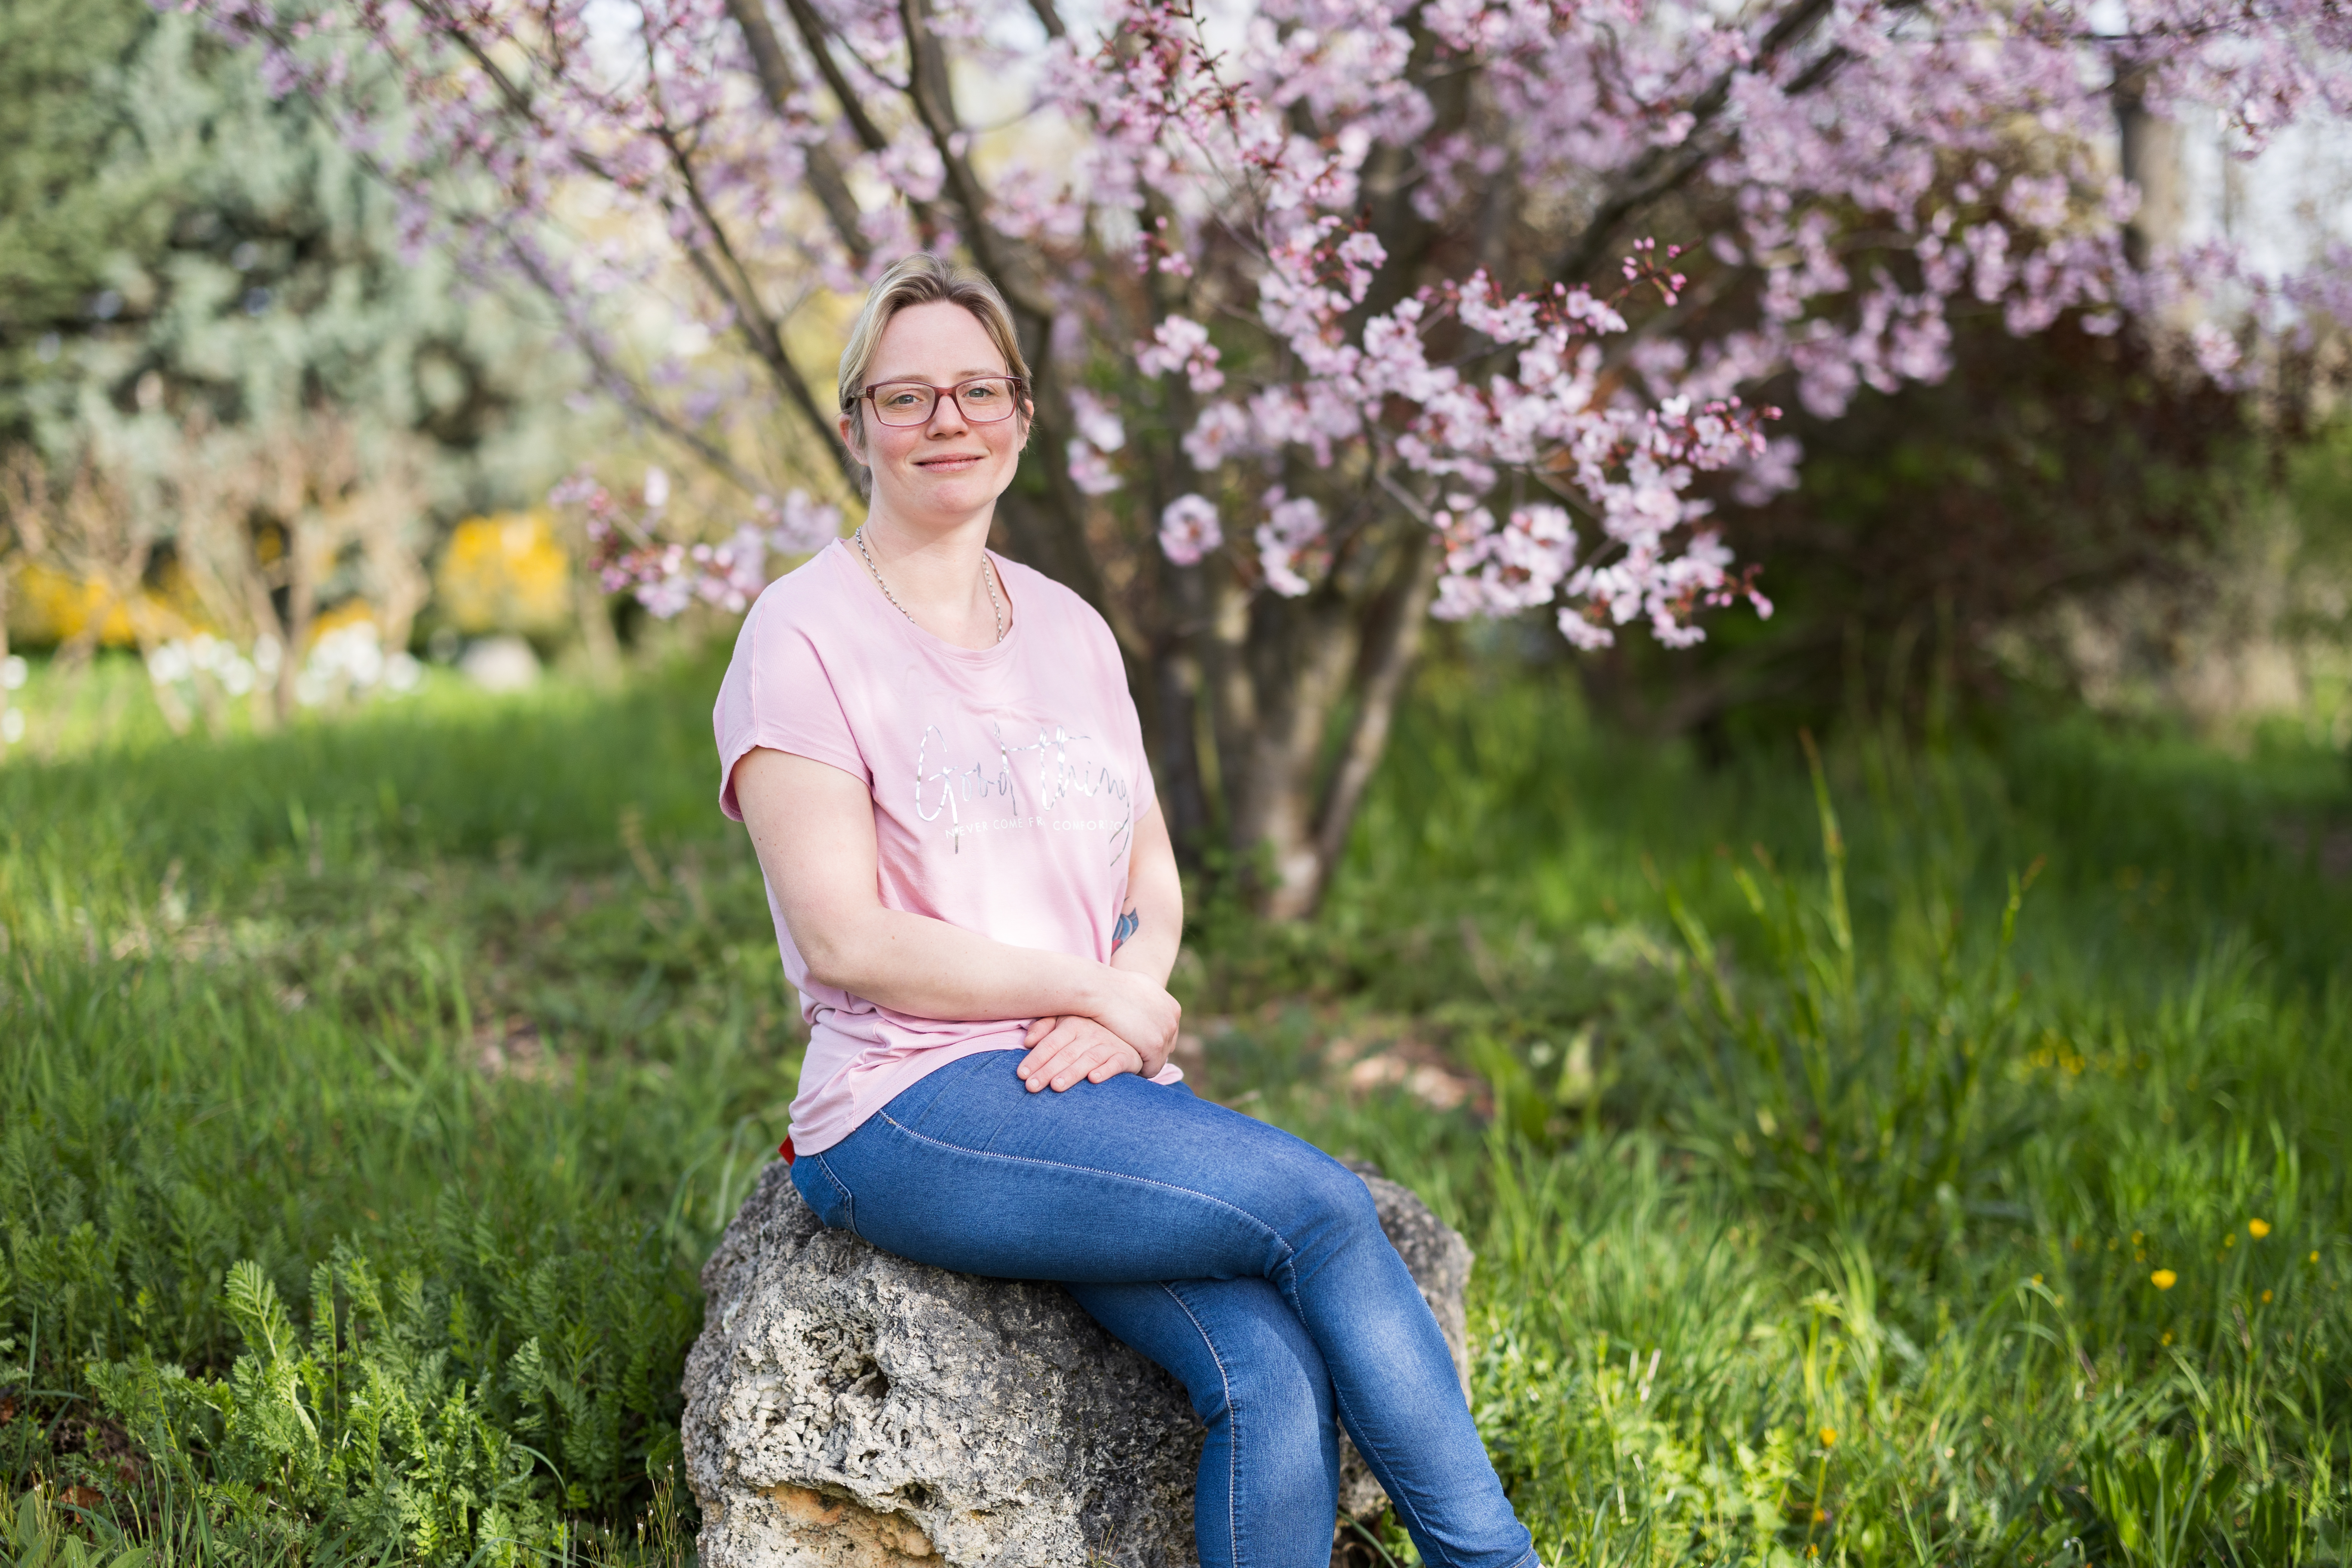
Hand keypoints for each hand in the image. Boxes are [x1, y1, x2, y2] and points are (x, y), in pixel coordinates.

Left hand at [1019, 1015, 1145, 1092]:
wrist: (1126, 1038)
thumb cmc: (1085, 1035)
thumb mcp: (1063, 1025)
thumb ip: (1044, 1029)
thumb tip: (1028, 1041)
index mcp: (1073, 1023)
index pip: (1051, 1042)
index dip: (1036, 1058)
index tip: (1022, 1074)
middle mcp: (1091, 1032)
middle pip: (1066, 1053)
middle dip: (1047, 1070)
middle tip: (1032, 1087)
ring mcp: (1109, 1044)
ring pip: (1088, 1059)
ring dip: (1072, 1073)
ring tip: (1056, 1086)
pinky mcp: (1125, 1056)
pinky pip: (1116, 1063)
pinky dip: (1106, 1071)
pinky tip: (1094, 1079)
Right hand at [1083, 968, 1180, 1075]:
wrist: (1100, 988)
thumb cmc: (1111, 986)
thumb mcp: (1139, 986)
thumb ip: (1148, 999)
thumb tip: (1145, 1005)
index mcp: (1172, 1006)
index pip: (1167, 1032)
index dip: (1150, 1040)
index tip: (1135, 1045)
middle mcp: (1173, 1018)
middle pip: (1166, 1046)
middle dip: (1150, 1051)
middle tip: (1131, 1055)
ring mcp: (1166, 1031)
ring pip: (1159, 1058)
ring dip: (1144, 1062)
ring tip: (1127, 1063)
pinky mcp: (1155, 1045)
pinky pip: (1152, 1069)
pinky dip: (1140, 1071)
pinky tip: (1126, 1069)